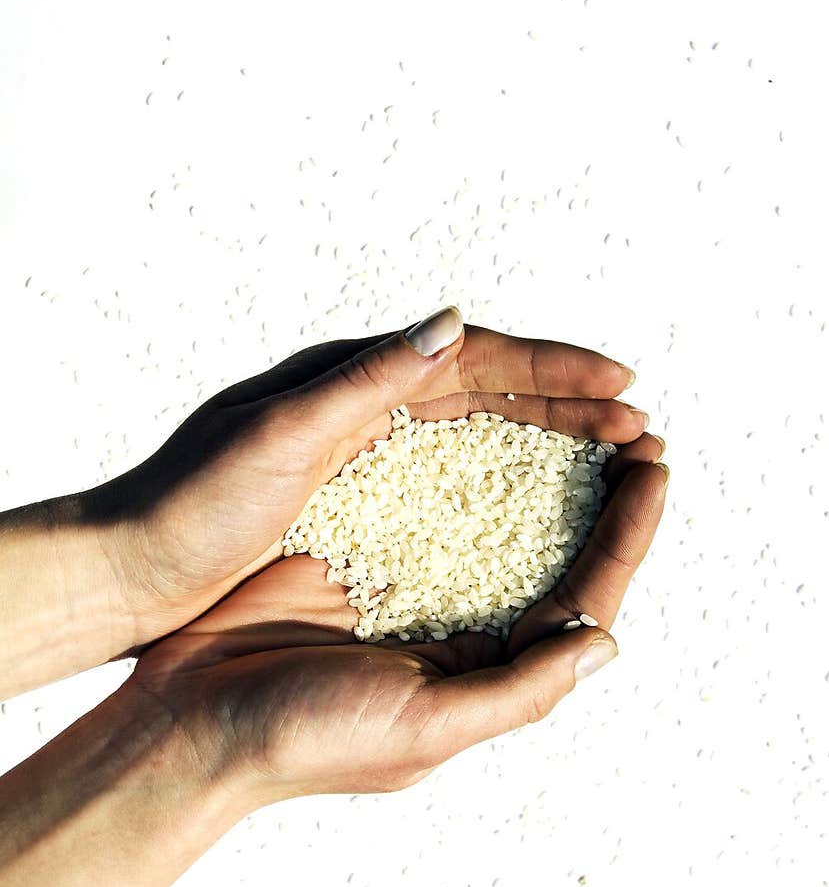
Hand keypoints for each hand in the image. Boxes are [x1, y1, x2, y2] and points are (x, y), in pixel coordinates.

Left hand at [89, 308, 648, 644]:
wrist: (131, 565)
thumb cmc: (190, 501)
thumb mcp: (276, 435)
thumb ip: (362, 380)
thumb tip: (451, 321)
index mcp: (347, 376)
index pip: (472, 358)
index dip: (552, 369)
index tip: (620, 384)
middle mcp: (361, 403)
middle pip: (487, 392)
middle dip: (567, 402)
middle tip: (639, 421)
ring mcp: (359, 451)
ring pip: (474, 435)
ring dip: (545, 441)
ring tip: (609, 456)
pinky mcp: (351, 498)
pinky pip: (444, 480)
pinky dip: (498, 482)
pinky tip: (533, 503)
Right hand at [128, 440, 667, 802]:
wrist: (190, 718)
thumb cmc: (309, 738)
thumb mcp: (426, 727)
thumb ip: (519, 690)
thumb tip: (606, 641)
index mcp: (486, 677)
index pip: (580, 600)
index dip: (625, 537)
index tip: (654, 469)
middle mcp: (462, 635)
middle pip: (555, 558)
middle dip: (604, 501)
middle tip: (642, 436)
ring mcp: (413, 592)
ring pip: (503, 523)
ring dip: (551, 474)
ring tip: (592, 422)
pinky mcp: (363, 555)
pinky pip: (431, 502)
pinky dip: (469, 464)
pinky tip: (497, 424)